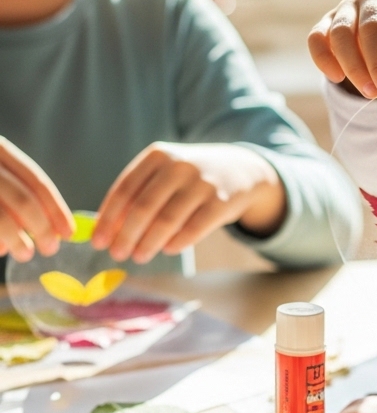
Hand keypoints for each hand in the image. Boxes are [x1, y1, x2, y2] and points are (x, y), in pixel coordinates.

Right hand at [0, 137, 72, 258]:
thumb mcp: (1, 177)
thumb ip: (16, 190)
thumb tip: (51, 227)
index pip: (34, 179)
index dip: (56, 208)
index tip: (69, 232)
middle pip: (21, 200)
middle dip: (41, 228)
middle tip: (50, 248)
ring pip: (2, 219)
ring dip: (18, 242)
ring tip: (25, 253)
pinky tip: (0, 249)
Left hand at [92, 142, 286, 261]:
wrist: (240, 170)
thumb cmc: (190, 178)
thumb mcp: (164, 175)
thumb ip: (138, 196)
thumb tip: (107, 230)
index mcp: (157, 156)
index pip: (125, 190)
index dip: (109, 218)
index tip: (99, 242)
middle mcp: (178, 165)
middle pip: (143, 207)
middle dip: (126, 235)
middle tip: (117, 254)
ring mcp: (202, 183)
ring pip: (167, 221)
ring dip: (149, 244)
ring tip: (139, 257)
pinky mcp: (221, 202)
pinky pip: (193, 229)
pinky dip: (177, 243)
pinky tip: (167, 250)